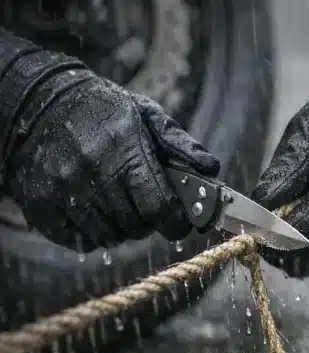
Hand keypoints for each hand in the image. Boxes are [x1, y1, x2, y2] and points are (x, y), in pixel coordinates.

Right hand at [4, 65, 219, 251]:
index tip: (181, 223)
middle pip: (136, 226)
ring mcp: (64, 188)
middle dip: (148, 222)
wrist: (42, 102)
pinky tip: (94, 210)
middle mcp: (93, 170)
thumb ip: (180, 145)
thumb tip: (211, 169)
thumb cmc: (105, 112)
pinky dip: (92, 233)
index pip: (160, 207)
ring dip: (121, 228)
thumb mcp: (146, 115)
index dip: (176, 223)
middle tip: (145, 206)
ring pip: (109, 236)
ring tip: (119, 205)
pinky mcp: (41, 203)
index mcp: (125, 148)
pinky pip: (79, 240)